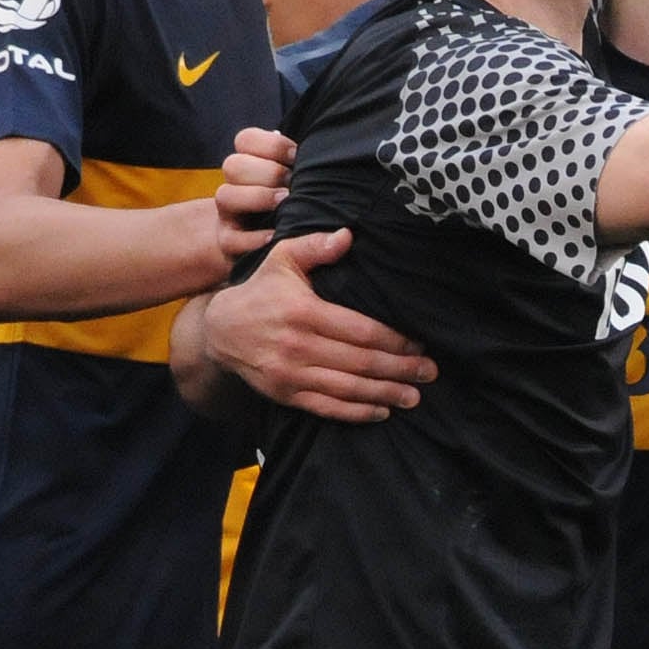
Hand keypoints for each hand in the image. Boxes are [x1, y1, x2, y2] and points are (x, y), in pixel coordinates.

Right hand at [202, 229, 435, 421]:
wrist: (218, 329)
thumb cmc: (261, 290)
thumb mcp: (282, 259)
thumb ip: (315, 246)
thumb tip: (348, 235)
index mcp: (304, 312)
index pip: (361, 331)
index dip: (394, 340)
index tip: (419, 344)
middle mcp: (298, 346)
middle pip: (361, 362)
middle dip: (400, 369)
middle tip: (429, 372)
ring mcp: (290, 374)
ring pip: (347, 388)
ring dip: (385, 394)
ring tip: (413, 396)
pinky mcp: (284, 394)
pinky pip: (326, 407)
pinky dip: (356, 413)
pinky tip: (381, 412)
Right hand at [214, 127, 293, 265]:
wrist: (262, 245)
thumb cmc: (291, 207)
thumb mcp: (296, 184)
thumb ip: (303, 169)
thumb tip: (324, 157)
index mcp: (249, 164)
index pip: (245, 140)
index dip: (271, 145)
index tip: (296, 156)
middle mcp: (234, 186)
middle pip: (234, 165)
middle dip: (268, 171)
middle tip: (292, 181)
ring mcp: (228, 214)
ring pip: (226, 196)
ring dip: (259, 197)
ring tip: (285, 202)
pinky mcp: (228, 242)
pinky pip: (232, 239)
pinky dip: (255, 238)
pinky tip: (276, 235)